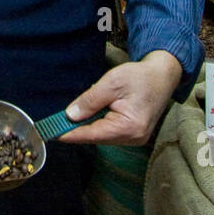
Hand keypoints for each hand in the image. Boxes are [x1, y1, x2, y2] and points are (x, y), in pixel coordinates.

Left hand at [57, 50, 182, 145]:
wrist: (163, 75)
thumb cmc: (140, 76)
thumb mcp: (111, 83)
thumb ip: (90, 100)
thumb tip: (69, 116)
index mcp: (130, 127)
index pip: (92, 134)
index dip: (70, 134)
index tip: (51, 133)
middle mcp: (133, 138)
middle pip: (96, 137)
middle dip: (79, 127)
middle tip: (58, 119)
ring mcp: (135, 138)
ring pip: (102, 135)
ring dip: (90, 123)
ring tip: (92, 104)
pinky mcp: (134, 134)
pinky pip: (109, 132)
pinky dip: (100, 122)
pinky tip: (101, 108)